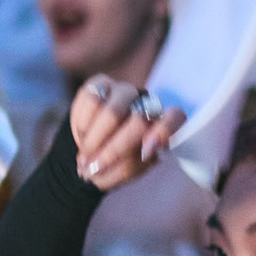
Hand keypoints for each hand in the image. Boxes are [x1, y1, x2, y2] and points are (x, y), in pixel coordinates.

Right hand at [69, 77, 185, 188]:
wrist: (87, 151)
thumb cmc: (112, 164)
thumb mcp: (120, 172)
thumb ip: (129, 166)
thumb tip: (140, 152)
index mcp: (160, 125)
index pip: (175, 118)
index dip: (164, 131)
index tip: (148, 150)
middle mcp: (146, 103)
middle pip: (139, 121)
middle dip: (114, 149)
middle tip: (95, 168)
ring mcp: (124, 91)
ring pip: (113, 111)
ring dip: (95, 139)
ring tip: (84, 156)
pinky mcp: (99, 83)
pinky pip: (91, 99)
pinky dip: (82, 123)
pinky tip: (81, 135)